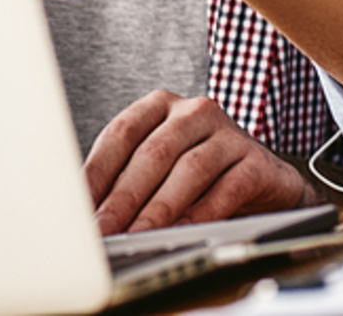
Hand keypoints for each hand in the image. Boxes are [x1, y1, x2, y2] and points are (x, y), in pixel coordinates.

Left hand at [86, 90, 320, 233]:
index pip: (121, 133)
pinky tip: (183, 232)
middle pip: (153, 152)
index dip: (97, 171)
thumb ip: (125, 182)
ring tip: (138, 237)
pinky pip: (228, 188)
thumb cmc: (199, 175)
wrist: (262, 179)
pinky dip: (203, 213)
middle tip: (105, 229)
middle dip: (124, 196)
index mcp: (161, 107)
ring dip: (159, 208)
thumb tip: (88, 216)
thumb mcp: (159, 169)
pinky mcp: (256, 161)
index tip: (80, 208)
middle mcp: (194, 112)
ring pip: (190, 169)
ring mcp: (229, 133)